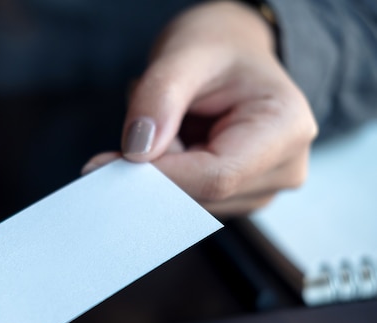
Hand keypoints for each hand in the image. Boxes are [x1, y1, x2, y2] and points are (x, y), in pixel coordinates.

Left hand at [83, 1, 317, 215]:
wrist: (232, 54)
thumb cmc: (217, 48)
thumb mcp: (184, 54)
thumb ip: (158, 99)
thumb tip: (137, 153)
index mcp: (286, 127)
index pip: (215, 177)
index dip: (157, 177)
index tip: (107, 163)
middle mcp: (284, 167)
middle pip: (200, 195)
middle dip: (156, 170)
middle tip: (138, 129)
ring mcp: (263, 188)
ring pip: (188, 203)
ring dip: (163, 169)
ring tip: (174, 126)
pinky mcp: (239, 198)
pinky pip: (188, 201)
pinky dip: (169, 176)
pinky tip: (179, 144)